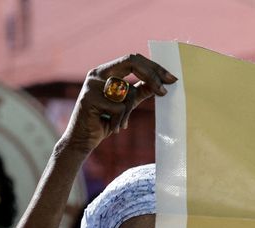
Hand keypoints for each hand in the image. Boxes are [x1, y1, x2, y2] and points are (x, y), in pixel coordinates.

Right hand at [60, 53, 176, 153]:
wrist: (82, 140)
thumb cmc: (105, 120)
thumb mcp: (127, 104)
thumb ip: (140, 91)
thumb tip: (161, 83)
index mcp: (106, 71)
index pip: (133, 59)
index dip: (153, 67)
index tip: (171, 78)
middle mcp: (97, 73)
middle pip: (131, 62)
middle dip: (152, 76)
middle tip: (165, 91)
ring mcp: (91, 85)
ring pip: (126, 91)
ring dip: (128, 111)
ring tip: (120, 122)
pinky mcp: (89, 99)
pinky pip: (118, 108)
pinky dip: (119, 120)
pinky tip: (110, 127)